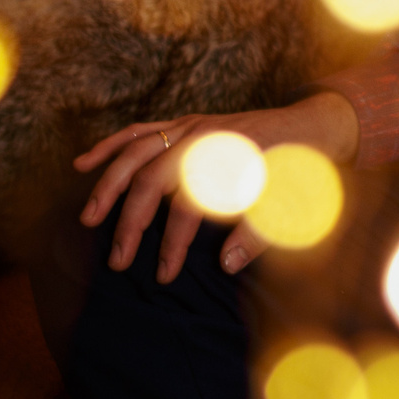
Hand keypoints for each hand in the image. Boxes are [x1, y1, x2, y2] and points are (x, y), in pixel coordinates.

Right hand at [74, 91, 358, 282]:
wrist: (314, 126)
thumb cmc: (301, 169)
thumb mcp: (291, 204)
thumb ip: (260, 233)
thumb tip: (225, 265)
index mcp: (231, 160)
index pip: (189, 207)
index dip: (173, 243)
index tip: (164, 275)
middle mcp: (205, 139)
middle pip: (152, 179)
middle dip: (130, 222)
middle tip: (116, 260)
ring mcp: (191, 127)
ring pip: (136, 152)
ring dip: (109, 184)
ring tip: (89, 218)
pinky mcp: (186, 123)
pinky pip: (140, 131)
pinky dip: (111, 146)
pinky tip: (84, 163)